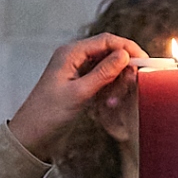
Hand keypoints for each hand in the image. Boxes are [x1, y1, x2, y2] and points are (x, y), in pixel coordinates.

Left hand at [10, 34, 147, 157]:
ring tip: (111, 104)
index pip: (107, 41)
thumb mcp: (79, 93)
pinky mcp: (81, 86)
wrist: (32, 137)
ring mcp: (78, 72)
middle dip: (122, 71)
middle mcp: (75, 59)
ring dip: (116, 85)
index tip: (145, 61)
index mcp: (71, 53)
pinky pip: (103, 83)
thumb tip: (124, 55)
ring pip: (109, 70)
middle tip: (127, 89)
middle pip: (110, 54)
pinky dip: (109, 92)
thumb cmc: (48, 114)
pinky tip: (106, 107)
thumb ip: (103, 73)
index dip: (128, 48)